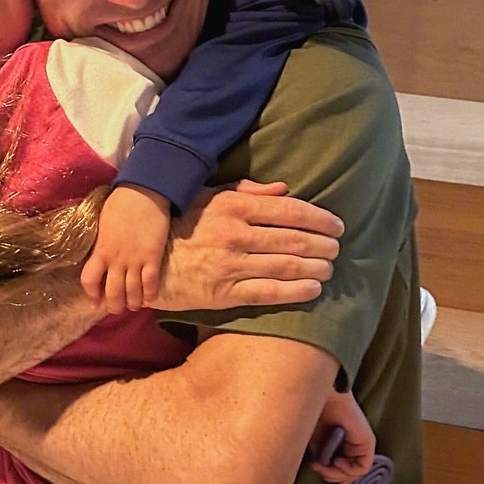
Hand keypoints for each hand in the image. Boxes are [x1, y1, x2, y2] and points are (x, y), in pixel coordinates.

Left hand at [80, 184, 172, 314]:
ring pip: (132, 292)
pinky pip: (151, 283)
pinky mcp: (153, 257)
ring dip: (133, 303)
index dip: (91, 295)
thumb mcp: (101, 225)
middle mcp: (116, 260)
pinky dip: (150, 294)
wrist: (144, 192)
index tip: (95, 302)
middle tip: (117, 308)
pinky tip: (149, 299)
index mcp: (100, 250)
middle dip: (114, 306)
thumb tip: (98, 255)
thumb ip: (99, 244)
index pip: (89, 280)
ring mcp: (135, 260)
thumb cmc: (120, 204)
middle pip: (113, 293)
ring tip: (134, 306)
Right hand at [153, 180, 342, 312]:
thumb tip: (285, 190)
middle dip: (323, 245)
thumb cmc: (180, 226)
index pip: (289, 211)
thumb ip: (247, 190)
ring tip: (330, 268)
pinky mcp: (225, 293)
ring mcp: (231, 265)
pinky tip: (314, 289)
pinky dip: (296, 291)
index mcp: (233, 206)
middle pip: (293, 240)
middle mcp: (235, 234)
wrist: (146, 263)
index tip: (337, 225)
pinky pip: (269, 292)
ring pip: (286, 266)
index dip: (319, 218)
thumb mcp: (207, 197)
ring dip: (315, 267)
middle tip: (337, 248)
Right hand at [309, 388, 375, 483]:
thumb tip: (323, 473)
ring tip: (325, 466)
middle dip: (331, 476)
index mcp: (342, 444)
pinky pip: (363, 467)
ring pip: (355, 473)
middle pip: (349, 474)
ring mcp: (362, 444)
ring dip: (337, 475)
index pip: (341, 470)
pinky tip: (337, 461)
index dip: (329, 475)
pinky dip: (348, 470)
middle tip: (319, 468)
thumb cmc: (315, 415)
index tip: (316, 468)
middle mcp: (354, 445)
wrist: (323, 399)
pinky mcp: (368, 443)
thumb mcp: (315, 442)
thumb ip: (321, 458)